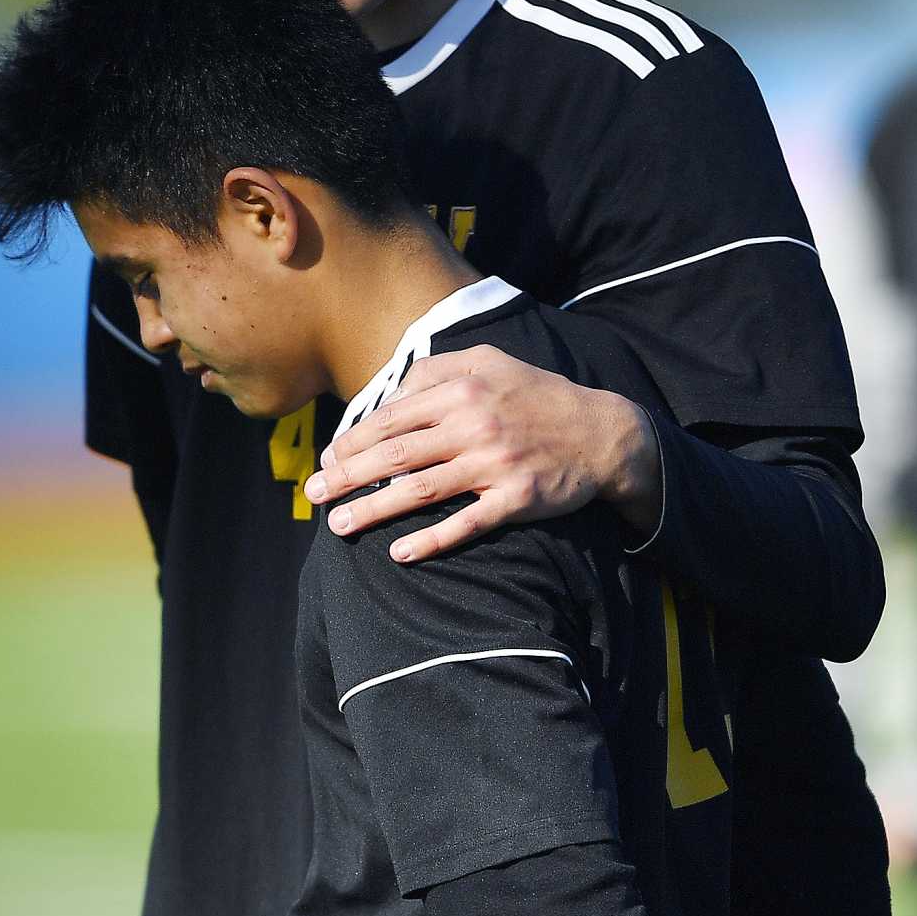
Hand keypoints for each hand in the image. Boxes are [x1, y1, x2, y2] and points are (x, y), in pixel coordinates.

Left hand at [304, 346, 659, 561]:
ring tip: (340, 526)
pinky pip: (466, 524)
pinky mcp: (516, 498)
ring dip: (374, 510)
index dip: (352, 441)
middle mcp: (473, 425)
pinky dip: (432, 540)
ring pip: (420, 490)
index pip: (391, 418)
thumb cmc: (537, 396)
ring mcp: (494, 464)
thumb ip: (438, 370)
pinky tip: (400, 553)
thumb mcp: (490, 361)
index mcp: (462, 391)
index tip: (327, 459)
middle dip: (347, 477)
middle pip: (395, 455)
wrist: (602, 433)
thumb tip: (391, 391)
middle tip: (314, 495)